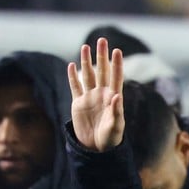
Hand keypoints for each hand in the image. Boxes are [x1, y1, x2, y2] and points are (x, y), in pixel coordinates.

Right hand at [67, 37, 123, 151]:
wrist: (96, 148)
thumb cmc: (111, 138)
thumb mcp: (116, 126)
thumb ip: (117, 111)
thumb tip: (116, 96)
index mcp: (113, 98)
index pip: (116, 77)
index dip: (116, 64)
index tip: (117, 51)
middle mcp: (102, 94)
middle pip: (101, 71)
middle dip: (101, 56)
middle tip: (102, 40)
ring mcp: (89, 98)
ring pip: (87, 75)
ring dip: (86, 61)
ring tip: (86, 47)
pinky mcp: (78, 103)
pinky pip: (75, 87)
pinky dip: (73, 77)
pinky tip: (72, 65)